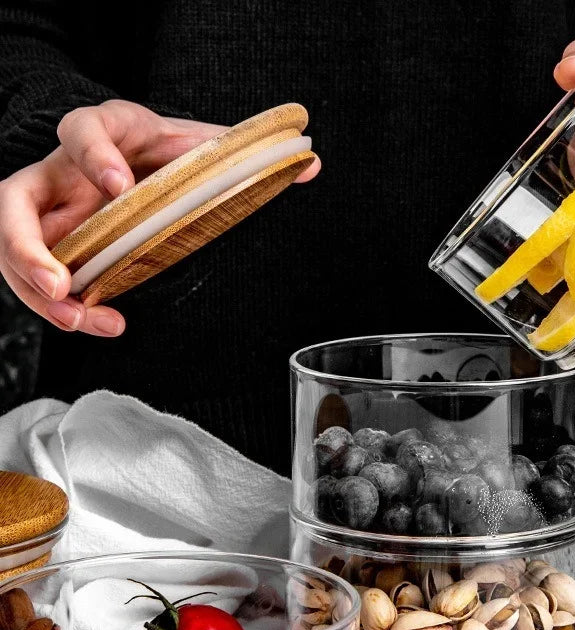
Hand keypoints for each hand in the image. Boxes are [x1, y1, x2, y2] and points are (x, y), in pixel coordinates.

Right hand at [0, 99, 319, 335]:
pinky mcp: (51, 242)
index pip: (84, 129)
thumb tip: (311, 165)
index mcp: (107, 133)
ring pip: (12, 244)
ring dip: (36, 288)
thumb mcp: (200, 144)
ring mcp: (51, 208)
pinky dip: (57, 302)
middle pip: (15, 198)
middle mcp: (64, 170)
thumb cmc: (164, 149)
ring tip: (77, 318)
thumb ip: (244, 154)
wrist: (136, 152)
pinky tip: (93, 321)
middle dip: (28, 244)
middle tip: (62, 283)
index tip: (119, 185)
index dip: (95, 156)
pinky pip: (34, 273)